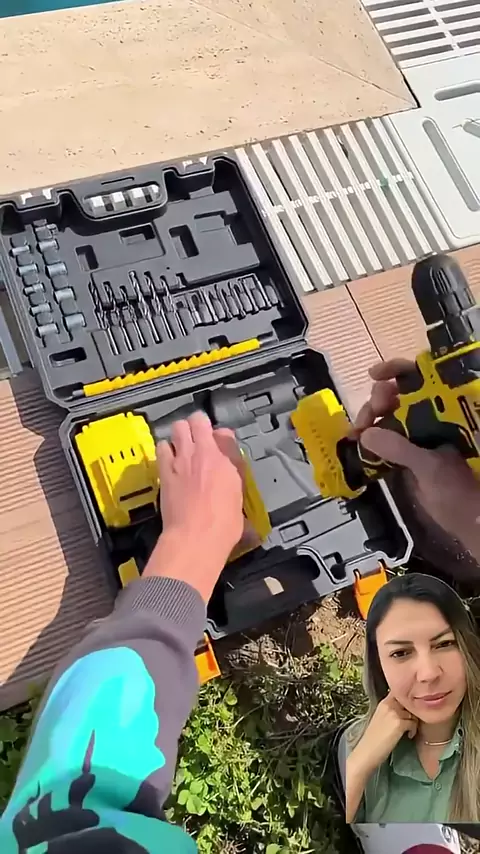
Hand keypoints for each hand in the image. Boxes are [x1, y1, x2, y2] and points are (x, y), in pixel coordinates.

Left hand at [143, 411, 243, 600]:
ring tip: (181, 444)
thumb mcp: (238, 502)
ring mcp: (181, 459)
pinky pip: (162, 447)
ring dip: (180, 433)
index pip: (226, 434)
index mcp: (227, 462)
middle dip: (198, 425)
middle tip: (199, 437)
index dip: (223, 437)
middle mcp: (204, 454)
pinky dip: (165, 449)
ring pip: (177, 427)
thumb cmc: (223, 525)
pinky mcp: (164, 470)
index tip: (222, 445)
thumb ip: (235, 482)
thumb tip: (233, 479)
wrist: (195, 536)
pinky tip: (168, 458)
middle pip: (198, 420)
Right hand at [349, 693, 417, 777]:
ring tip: (409, 730)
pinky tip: (409, 736)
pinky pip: (413, 722)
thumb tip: (405, 710)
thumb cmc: (373, 738)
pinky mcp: (399, 723)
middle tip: (411, 721)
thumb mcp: (380, 718)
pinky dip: (413, 730)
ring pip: (412, 712)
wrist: (367, 751)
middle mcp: (388, 704)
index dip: (406, 700)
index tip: (409, 711)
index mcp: (383, 702)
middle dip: (412, 711)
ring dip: (414, 721)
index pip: (399, 693)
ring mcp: (394, 713)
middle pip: (408, 702)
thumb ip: (391, 711)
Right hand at [352, 359, 479, 555]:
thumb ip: (400, 448)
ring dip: (371, 417)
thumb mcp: (430, 467)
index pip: (423, 377)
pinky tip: (356, 440)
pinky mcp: (408, 452)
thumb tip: (368, 434)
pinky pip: (386, 436)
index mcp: (447, 411)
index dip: (398, 370)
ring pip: (390, 414)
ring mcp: (420, 434)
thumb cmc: (460, 491)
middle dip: (379, 397)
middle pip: (401, 392)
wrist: (465, 522)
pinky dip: (370, 436)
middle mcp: (434, 416)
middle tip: (369, 414)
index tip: (375, 375)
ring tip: (358, 430)